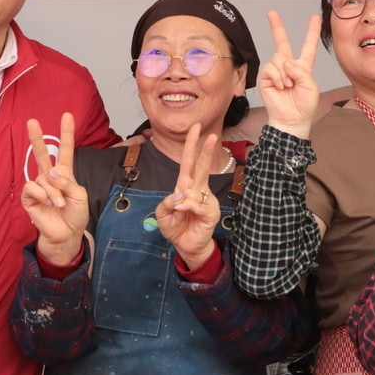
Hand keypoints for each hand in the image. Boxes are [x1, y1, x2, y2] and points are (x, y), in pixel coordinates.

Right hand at [23, 113, 87, 266]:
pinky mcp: (29, 197)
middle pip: (41, 153)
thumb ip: (67, 182)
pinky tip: (47, 204)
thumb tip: (51, 173)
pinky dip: (43, 195)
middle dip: (36, 137)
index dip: (66, 134)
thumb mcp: (79, 195)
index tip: (67, 116)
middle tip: (32, 121)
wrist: (66, 234)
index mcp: (65, 174)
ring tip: (58, 204)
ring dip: (53, 191)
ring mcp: (38, 186)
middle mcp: (50, 177)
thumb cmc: (75, 214)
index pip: (65, 150)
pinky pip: (32, 187)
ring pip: (43, 177)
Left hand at [155, 123, 220, 270]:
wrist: (187, 246)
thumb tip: (180, 196)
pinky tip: (181, 211)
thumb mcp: (162, 214)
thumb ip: (166, 203)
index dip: (191, 145)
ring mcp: (205, 200)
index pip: (188, 162)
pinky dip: (187, 207)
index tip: (196, 128)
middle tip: (211, 134)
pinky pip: (197, 204)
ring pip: (197, 187)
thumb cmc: (176, 227)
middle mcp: (198, 189)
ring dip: (186, 195)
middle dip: (205, 150)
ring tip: (178, 209)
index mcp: (186, 186)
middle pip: (202, 166)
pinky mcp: (210, 212)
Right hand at [258, 11, 321, 138]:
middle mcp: (288, 66)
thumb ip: (301, 71)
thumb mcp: (311, 86)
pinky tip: (280, 86)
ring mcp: (276, 71)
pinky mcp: (266, 78)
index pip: (308, 46)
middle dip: (276, 27)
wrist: (291, 121)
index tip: (314, 17)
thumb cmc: (304, 106)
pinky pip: (270, 68)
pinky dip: (277, 76)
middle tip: (271, 12)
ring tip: (287, 86)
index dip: (311, 32)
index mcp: (303, 67)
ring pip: (278, 58)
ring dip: (285, 73)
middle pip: (282, 42)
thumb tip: (285, 62)